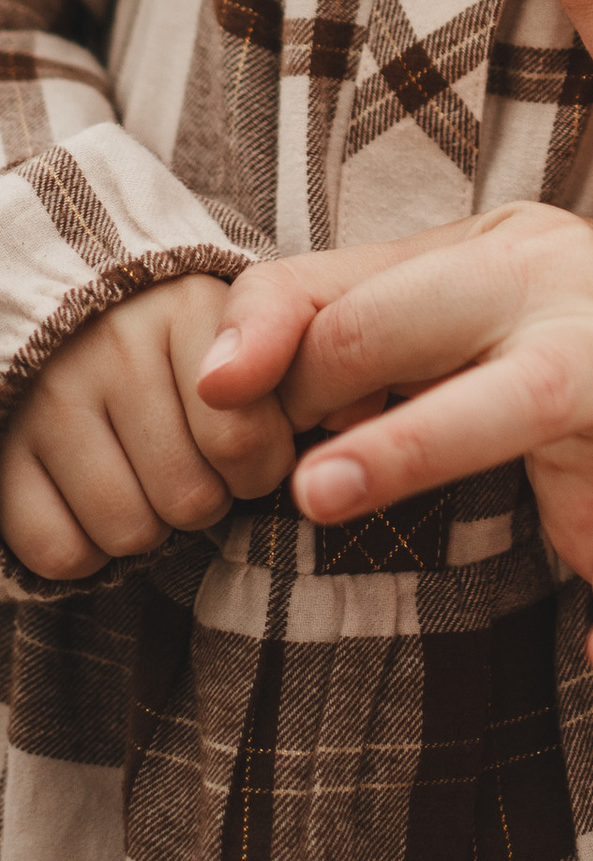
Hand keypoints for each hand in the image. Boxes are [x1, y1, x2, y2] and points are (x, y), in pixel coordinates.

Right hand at [1, 274, 294, 580]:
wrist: (82, 307)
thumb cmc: (191, 335)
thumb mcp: (251, 320)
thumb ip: (289, 361)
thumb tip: (297, 446)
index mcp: (187, 308)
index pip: (243, 439)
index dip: (260, 468)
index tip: (252, 452)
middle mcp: (113, 347)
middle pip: (189, 498)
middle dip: (207, 501)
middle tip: (197, 469)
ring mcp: (51, 398)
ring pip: (128, 531)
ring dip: (151, 529)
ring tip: (153, 484)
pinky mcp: (5, 450)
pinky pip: (59, 551)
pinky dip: (88, 553)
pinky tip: (101, 510)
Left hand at [198, 206, 592, 680]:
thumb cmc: (497, 302)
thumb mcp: (413, 274)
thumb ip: (303, 306)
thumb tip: (214, 383)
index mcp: (505, 262)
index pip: (368, 317)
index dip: (299, 381)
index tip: (283, 425)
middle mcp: (569, 319)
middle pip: (452, 350)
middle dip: (380, 423)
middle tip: (302, 490)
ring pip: (542, 413)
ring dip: (437, 449)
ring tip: (334, 500)